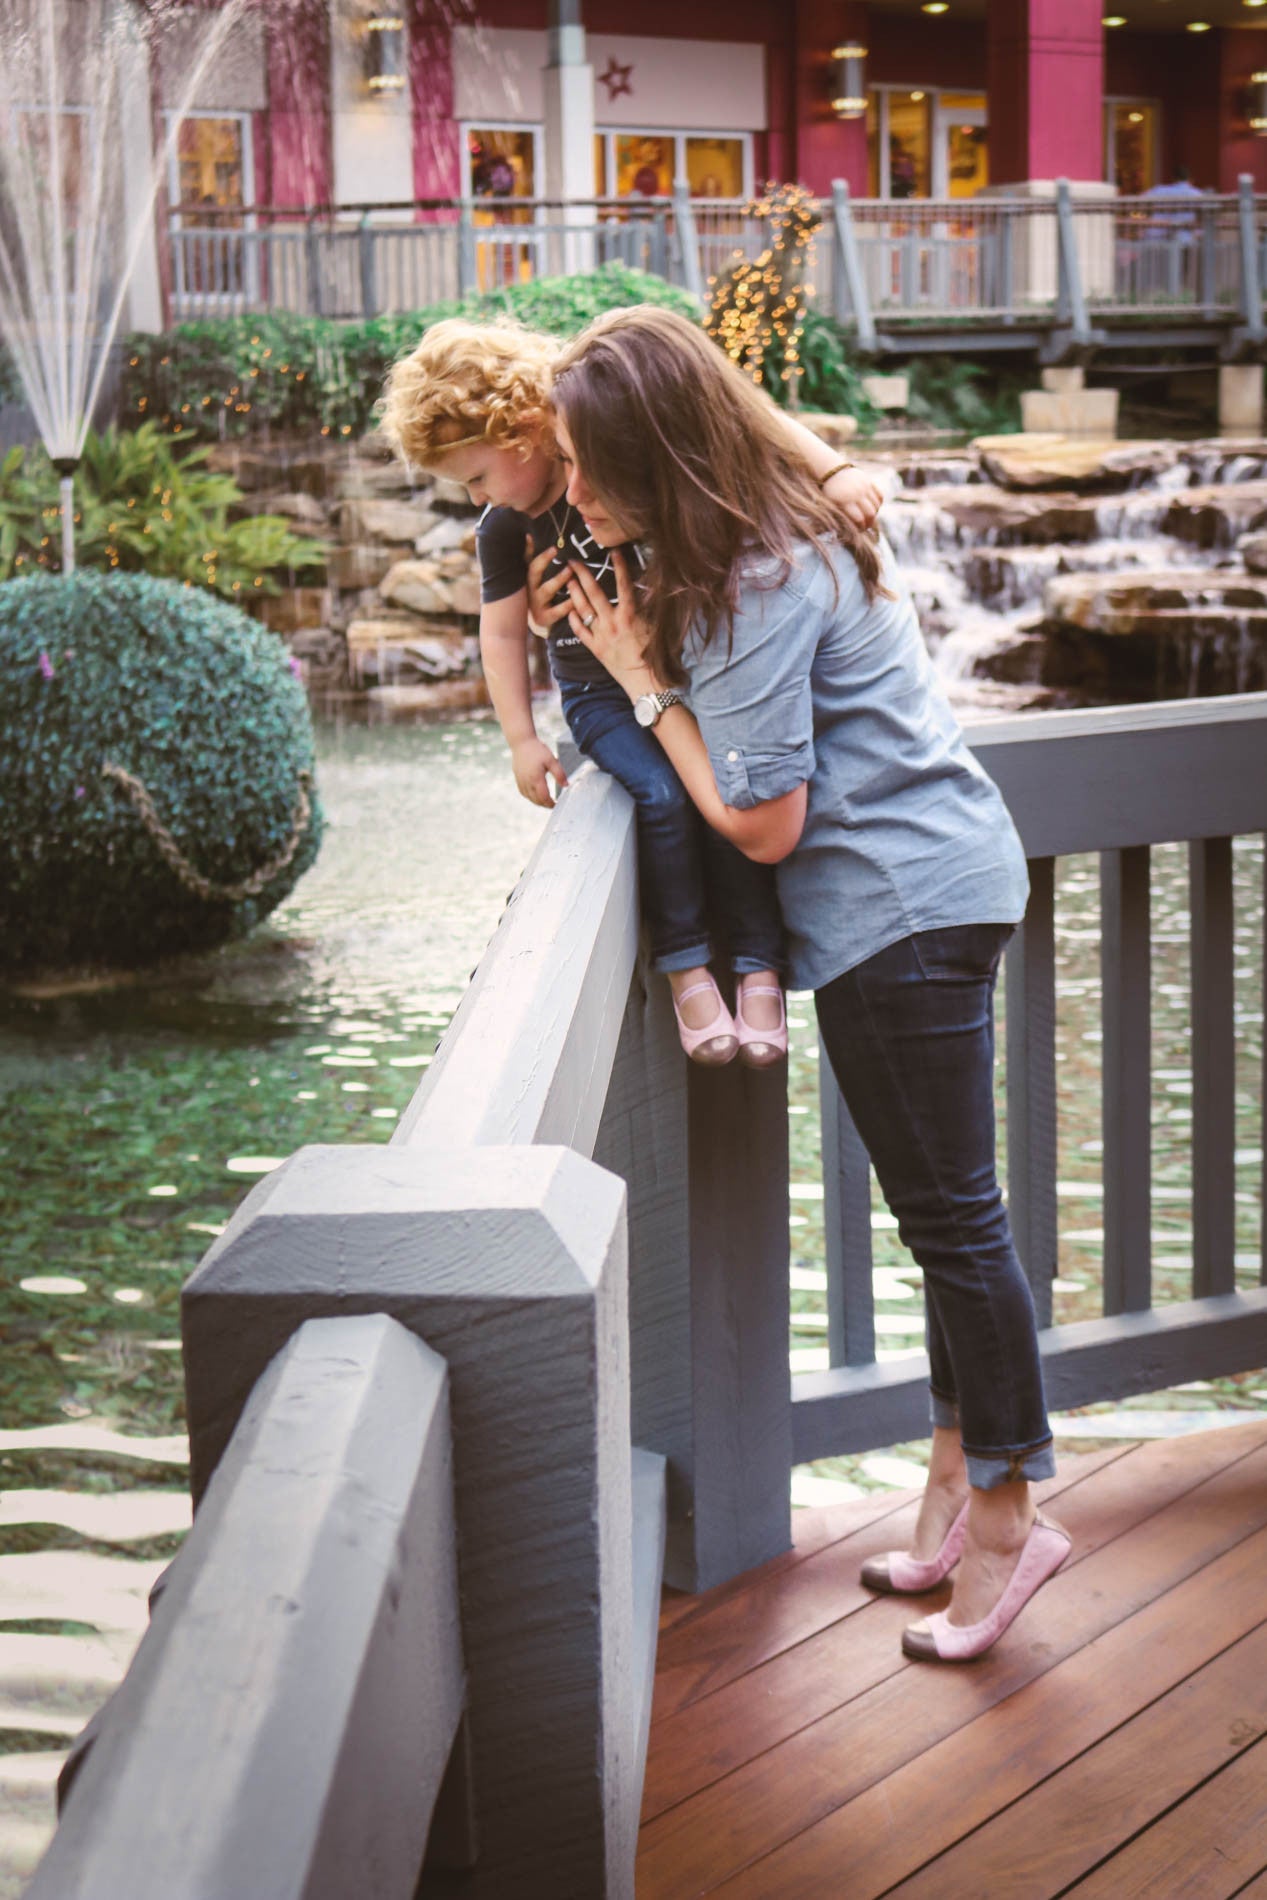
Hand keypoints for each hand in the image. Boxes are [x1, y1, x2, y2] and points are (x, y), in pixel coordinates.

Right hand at [510, 735, 566, 808]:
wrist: (522, 742)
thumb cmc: (538, 750)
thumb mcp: (552, 760)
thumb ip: (559, 774)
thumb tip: (566, 785)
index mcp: (536, 778)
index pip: (544, 797)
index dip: (551, 803)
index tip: (557, 804)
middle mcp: (527, 781)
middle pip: (536, 800)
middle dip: (545, 804)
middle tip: (553, 804)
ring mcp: (521, 781)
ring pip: (529, 797)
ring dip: (537, 802)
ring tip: (545, 802)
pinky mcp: (517, 778)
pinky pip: (523, 792)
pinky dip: (530, 797)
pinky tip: (535, 796)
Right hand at [525, 537, 572, 636]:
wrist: (538, 622)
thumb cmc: (538, 594)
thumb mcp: (534, 576)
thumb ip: (530, 556)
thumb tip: (528, 536)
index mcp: (528, 578)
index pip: (529, 562)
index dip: (536, 553)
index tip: (553, 547)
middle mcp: (529, 589)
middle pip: (534, 573)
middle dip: (544, 561)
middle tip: (555, 551)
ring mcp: (536, 603)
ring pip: (547, 590)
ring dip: (558, 579)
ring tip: (570, 571)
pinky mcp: (544, 617)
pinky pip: (557, 610)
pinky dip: (567, 605)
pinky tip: (576, 599)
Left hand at [565, 549, 656, 697]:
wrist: (646, 683)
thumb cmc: (656, 656)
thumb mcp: (657, 627)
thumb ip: (650, 608)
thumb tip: (649, 591)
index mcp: (630, 615)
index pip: (623, 583)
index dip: (619, 565)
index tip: (613, 551)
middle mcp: (613, 622)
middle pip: (594, 592)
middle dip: (582, 574)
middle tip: (572, 561)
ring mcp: (601, 635)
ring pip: (583, 609)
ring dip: (574, 592)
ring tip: (566, 579)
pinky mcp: (595, 648)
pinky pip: (580, 631)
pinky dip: (573, 619)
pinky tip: (569, 610)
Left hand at [823, 465, 883, 531]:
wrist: (833, 472)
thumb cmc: (831, 494)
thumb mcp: (832, 506)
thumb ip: (840, 517)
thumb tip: (847, 534)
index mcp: (845, 501)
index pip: (859, 519)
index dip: (861, 527)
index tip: (859, 531)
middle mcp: (857, 493)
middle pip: (870, 513)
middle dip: (870, 523)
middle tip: (866, 526)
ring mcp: (864, 487)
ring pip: (876, 505)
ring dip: (875, 514)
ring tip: (869, 517)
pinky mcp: (870, 482)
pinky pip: (880, 496)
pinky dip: (878, 504)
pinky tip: (873, 507)